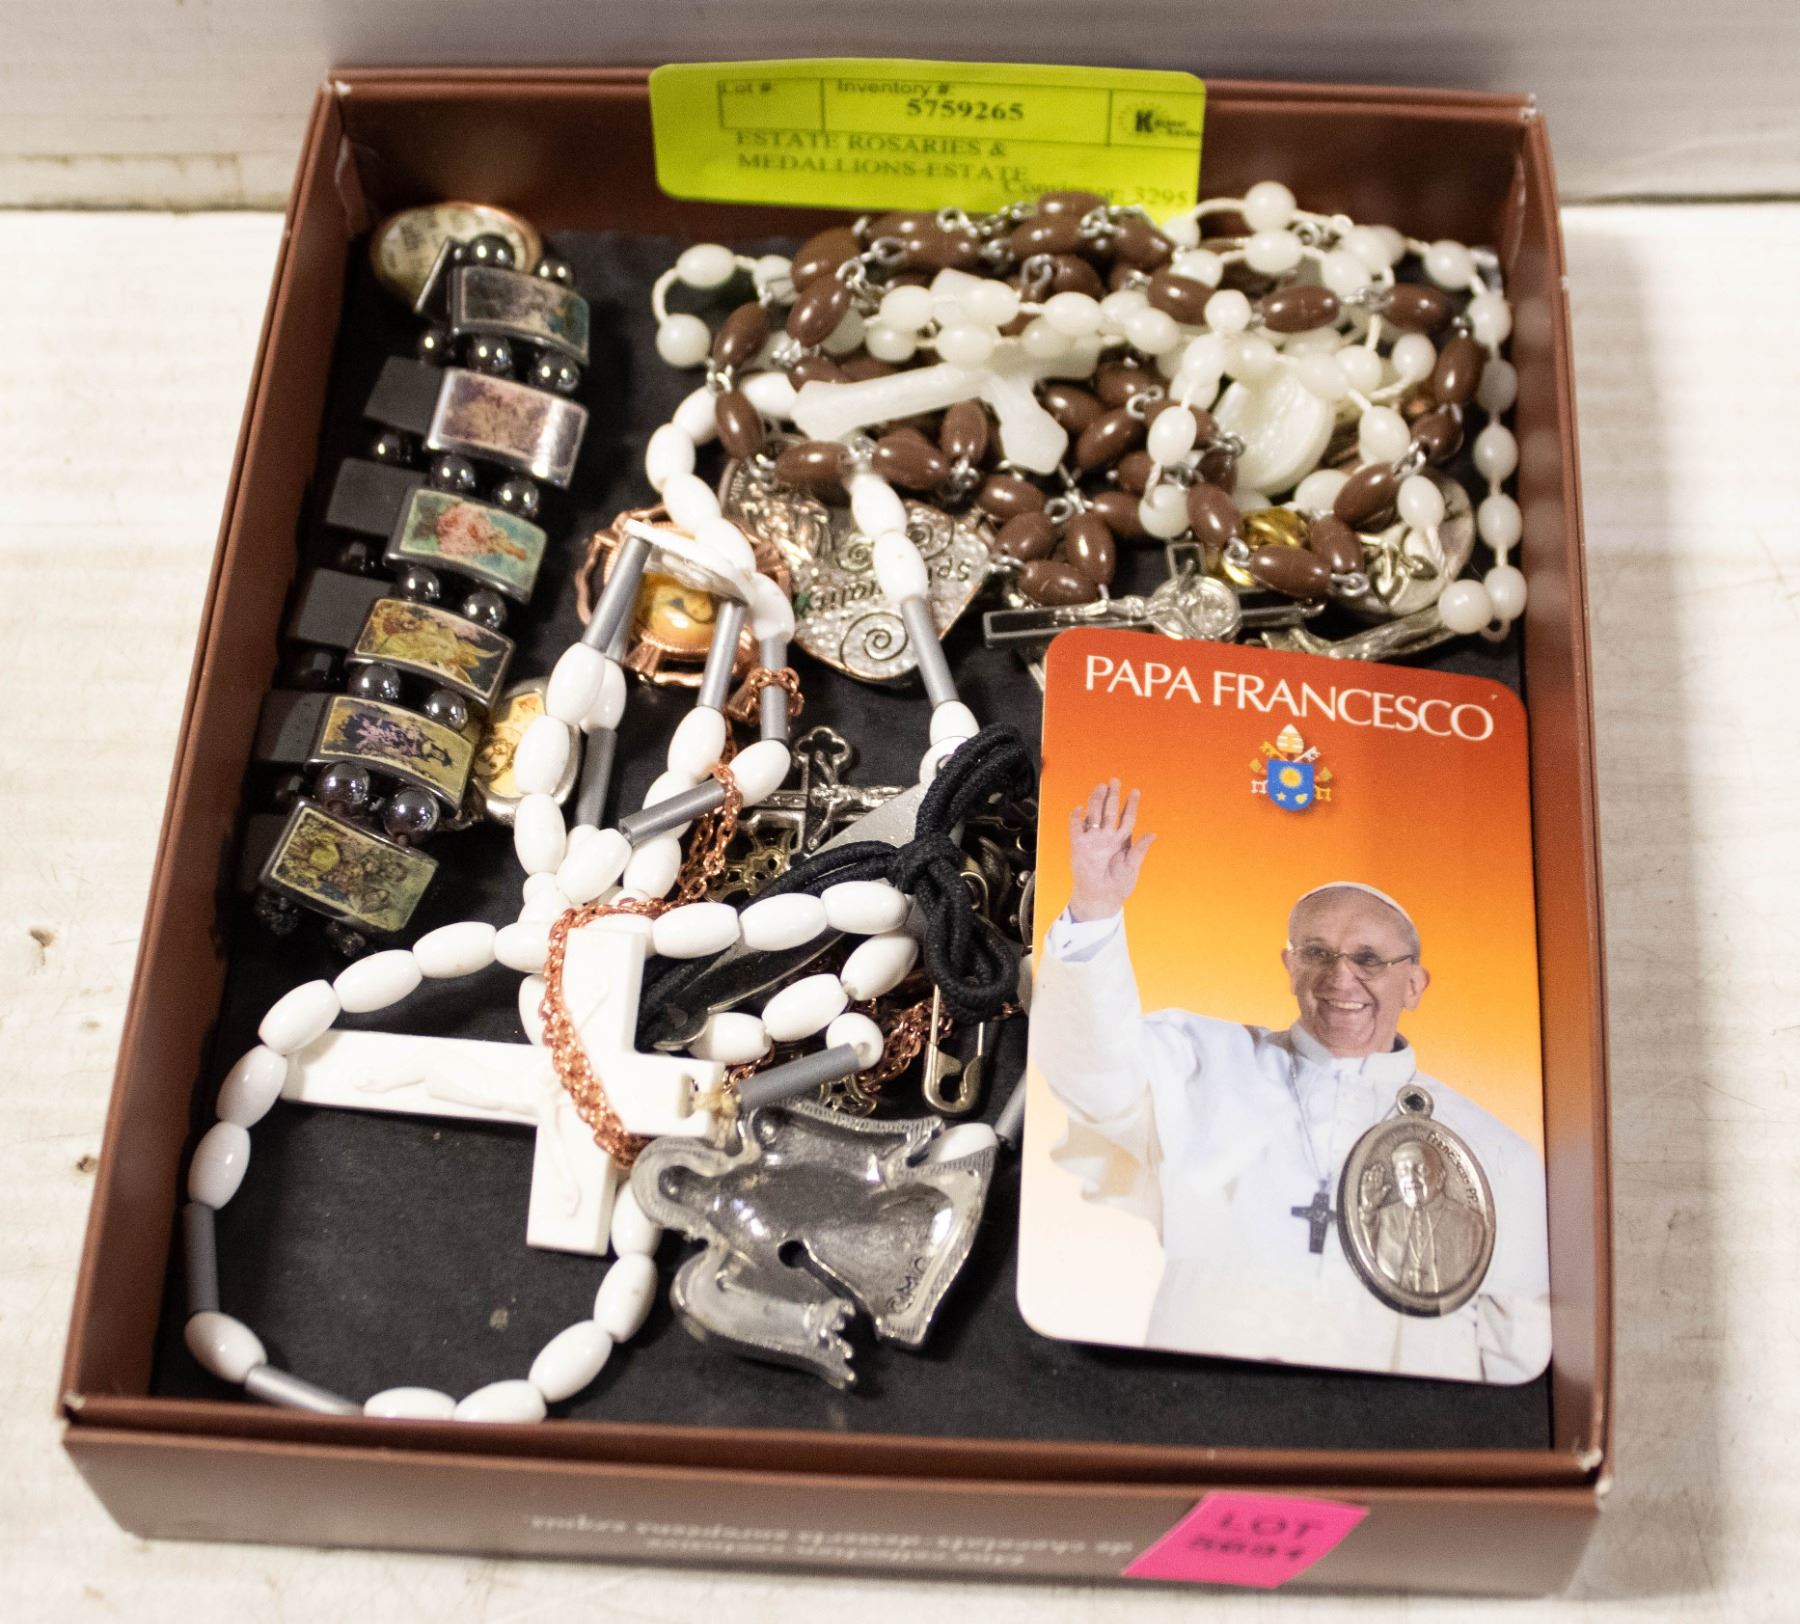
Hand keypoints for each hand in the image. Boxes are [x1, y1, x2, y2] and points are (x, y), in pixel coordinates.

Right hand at [1067, 779, 1154, 921]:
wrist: (1101, 898)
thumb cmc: (1119, 885)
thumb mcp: (1133, 867)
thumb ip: (1140, 850)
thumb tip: (1153, 834)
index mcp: (1122, 841)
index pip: (1127, 818)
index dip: (1131, 805)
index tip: (1135, 791)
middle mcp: (1107, 837)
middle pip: (1110, 811)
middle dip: (1112, 796)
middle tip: (1115, 780)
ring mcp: (1092, 840)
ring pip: (1094, 815)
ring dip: (1096, 801)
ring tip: (1100, 787)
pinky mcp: (1079, 846)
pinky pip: (1076, 828)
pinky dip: (1076, 818)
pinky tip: (1080, 808)